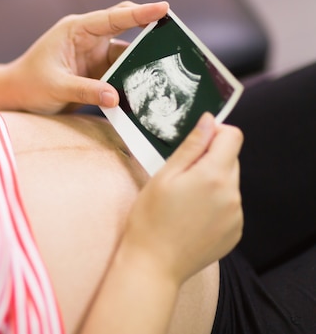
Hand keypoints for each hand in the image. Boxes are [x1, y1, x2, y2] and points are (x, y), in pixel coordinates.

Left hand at [6, 1, 168, 113]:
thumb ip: (85, 90)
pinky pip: (120, 72)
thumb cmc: (28, 84)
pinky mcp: (96, 71)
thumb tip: (115, 97)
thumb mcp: (55, 87)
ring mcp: (94, 54)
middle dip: (150, 31)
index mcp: (76, 30)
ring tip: (165, 72)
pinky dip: (131, 79)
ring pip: (126, 54)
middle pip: (126, 29)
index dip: (140, 13)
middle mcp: (88, 38)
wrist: (15, 95)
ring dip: (141, 62)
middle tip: (177, 38)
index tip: (164, 9)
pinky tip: (146, 89)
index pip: (113, 17)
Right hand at [120, 113, 243, 283]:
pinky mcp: (235, 232)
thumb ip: (191, 146)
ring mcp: (236, 215)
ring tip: (184, 201)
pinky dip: (215, 204)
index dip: (214, 133)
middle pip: (231, 159)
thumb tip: (209, 121)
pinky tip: (192, 216)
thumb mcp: (164, 176)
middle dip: (209, 160)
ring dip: (212, 183)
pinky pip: (229, 205)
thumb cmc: (150, 219)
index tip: (196, 142)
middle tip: (181, 177)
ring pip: (229, 183)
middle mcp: (232, 194)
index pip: (233, 136)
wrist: (153, 264)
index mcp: (214, 175)